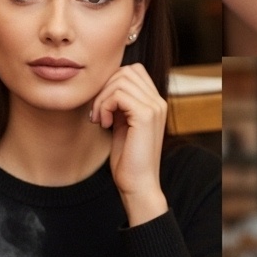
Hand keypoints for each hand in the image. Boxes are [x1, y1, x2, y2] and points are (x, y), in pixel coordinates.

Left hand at [90, 63, 167, 225]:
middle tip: (97, 113)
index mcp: (155, 103)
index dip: (111, 83)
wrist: (138, 185)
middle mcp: (158, 102)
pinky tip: (104, 124)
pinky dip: (105, 105)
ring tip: (100, 119)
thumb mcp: (121, 125)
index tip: (102, 107)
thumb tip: (104, 86)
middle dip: (104, 88)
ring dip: (102, 98)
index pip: (133, 71)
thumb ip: (119, 104)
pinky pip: (119, 94)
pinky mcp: (146, 116)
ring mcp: (154, 107)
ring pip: (120, 79)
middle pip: (126, 71)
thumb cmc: (128, 160)